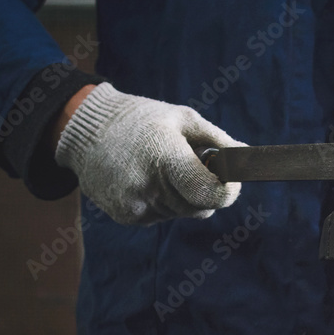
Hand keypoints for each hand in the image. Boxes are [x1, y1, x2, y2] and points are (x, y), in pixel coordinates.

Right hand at [52, 82, 241, 224]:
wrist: (87, 131)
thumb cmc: (143, 120)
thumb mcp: (182, 118)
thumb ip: (218, 140)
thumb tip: (246, 158)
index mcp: (165, 157)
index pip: (210, 193)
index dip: (228, 192)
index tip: (232, 181)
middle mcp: (148, 186)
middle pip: (201, 207)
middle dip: (207, 190)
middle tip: (193, 165)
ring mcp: (135, 205)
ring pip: (183, 213)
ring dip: (184, 196)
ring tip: (164, 168)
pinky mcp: (126, 216)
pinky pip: (163, 216)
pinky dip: (164, 201)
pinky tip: (147, 179)